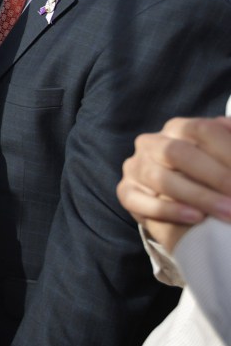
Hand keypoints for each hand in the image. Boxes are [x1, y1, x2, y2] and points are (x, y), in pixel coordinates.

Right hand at [117, 116, 230, 251]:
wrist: (178, 201)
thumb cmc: (206, 174)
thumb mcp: (220, 155)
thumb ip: (228, 140)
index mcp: (176, 128)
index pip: (202, 129)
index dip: (227, 150)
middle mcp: (151, 143)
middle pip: (178, 153)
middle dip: (214, 176)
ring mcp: (135, 167)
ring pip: (159, 178)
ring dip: (197, 196)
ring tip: (227, 212)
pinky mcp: (125, 191)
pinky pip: (140, 200)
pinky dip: (169, 210)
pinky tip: (196, 217)